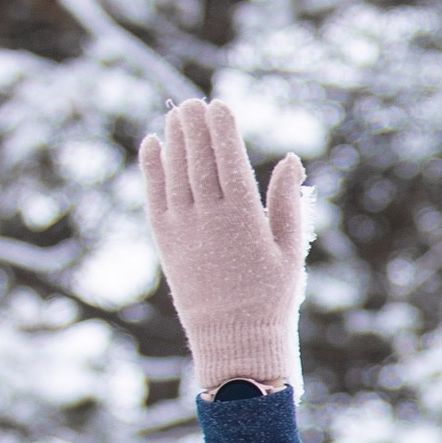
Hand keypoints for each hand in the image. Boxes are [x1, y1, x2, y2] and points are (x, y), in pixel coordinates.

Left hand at [140, 97, 313, 395]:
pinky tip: (152, 145)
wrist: (234, 340)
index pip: (229, 161)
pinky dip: (151, 168)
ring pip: (175, 173)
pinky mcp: (165, 242)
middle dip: (195, 127)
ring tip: (176, 116)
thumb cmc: (271, 298)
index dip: (222, 130)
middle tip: (193, 102)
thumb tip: (290, 160)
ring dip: (174, 140)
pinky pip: (154, 196)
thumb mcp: (289, 250)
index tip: (219, 106)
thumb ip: (286, 203)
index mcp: (244, 220)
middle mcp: (209, 219)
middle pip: (199, 160)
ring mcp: (183, 230)